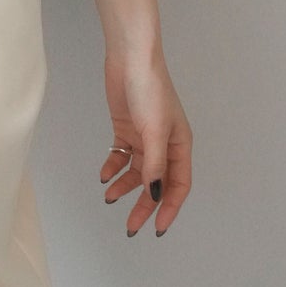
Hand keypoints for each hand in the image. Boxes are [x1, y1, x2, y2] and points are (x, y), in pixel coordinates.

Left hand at [100, 39, 192, 237]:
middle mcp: (164, 144)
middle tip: (131, 226)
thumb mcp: (154, 131)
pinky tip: (105, 175)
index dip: (169, 208)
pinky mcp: (126, 129)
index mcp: (180, 145)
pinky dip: (114, 168)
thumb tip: (154, 194)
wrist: (130, 58)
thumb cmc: (150, 88)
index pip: (178, 185)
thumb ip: (154, 164)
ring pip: (137, 172)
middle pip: (156, 183)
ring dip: (125, 187)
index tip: (157, 228)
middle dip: (144, 205)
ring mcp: (144, 137)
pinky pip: (121, 157)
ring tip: (110, 197)